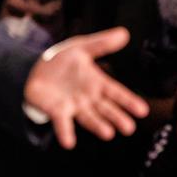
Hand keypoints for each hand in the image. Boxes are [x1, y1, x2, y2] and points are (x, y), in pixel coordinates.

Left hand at [24, 27, 148, 148]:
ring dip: (97, 126)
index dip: (128, 101)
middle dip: (117, 118)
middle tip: (129, 128)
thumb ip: (102, 43)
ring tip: (108, 134)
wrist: (34, 68)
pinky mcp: (57, 111)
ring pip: (88, 117)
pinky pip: (62, 123)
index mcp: (96, 83)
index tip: (142, 111)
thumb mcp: (81, 47)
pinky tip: (69, 142)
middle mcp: (88, 97)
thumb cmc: (61, 61)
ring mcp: (73, 106)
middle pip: (105, 109)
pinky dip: (66, 132)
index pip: (116, 92)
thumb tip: (124, 33)